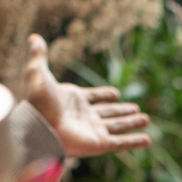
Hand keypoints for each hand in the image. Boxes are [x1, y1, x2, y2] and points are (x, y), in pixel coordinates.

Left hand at [21, 34, 150, 156]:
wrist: (39, 128)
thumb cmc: (38, 102)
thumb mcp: (37, 73)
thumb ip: (39, 56)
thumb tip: (34, 37)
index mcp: (73, 101)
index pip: (93, 97)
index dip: (103, 95)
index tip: (115, 94)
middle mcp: (85, 117)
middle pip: (108, 113)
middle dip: (122, 111)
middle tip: (137, 109)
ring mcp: (93, 130)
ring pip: (117, 126)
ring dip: (131, 123)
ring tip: (146, 119)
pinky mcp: (99, 143)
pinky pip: (121, 142)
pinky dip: (134, 141)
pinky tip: (147, 139)